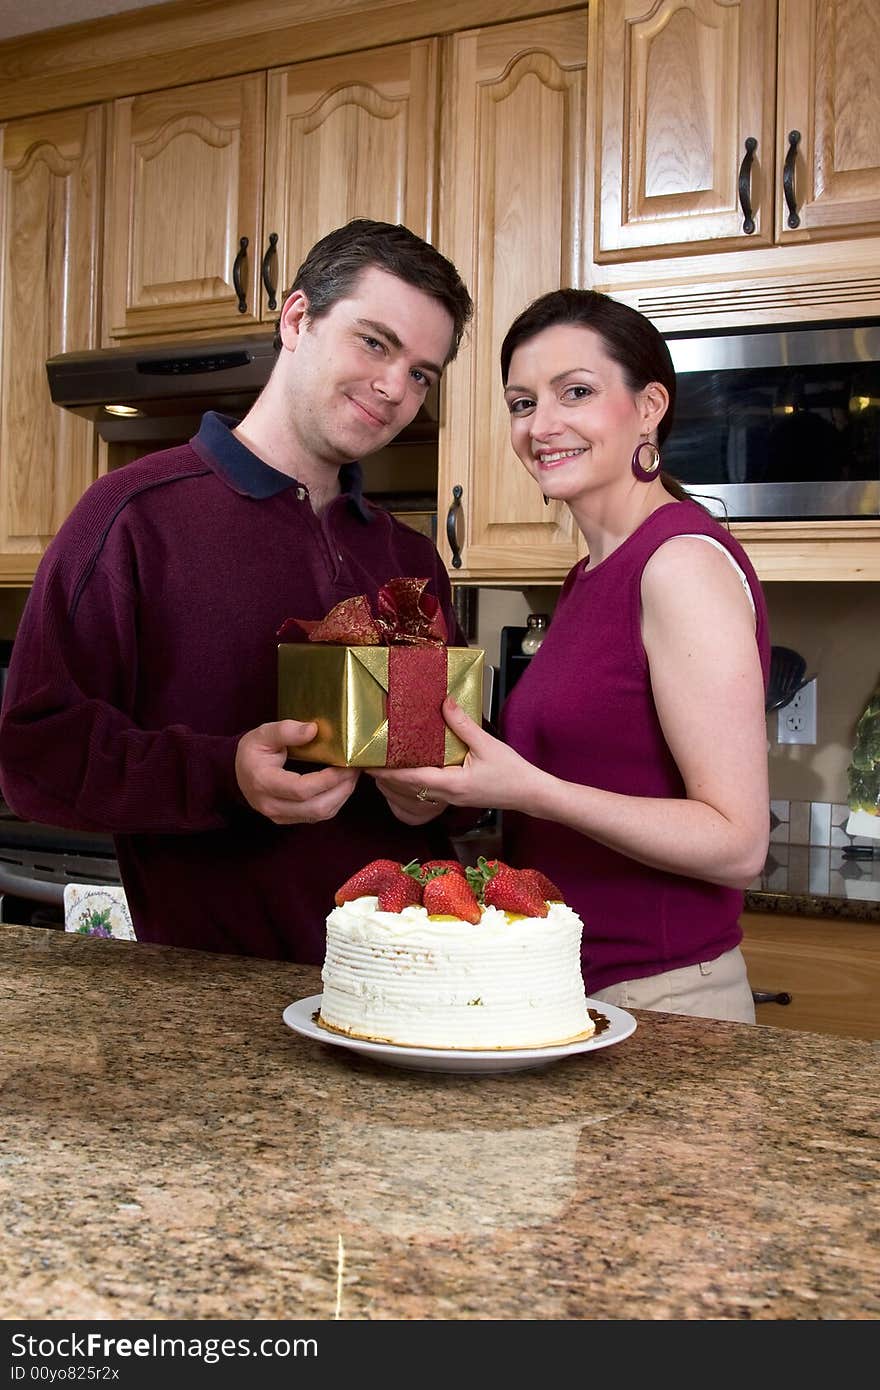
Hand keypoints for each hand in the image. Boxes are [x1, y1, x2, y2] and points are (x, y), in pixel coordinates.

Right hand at [235, 719, 358, 824]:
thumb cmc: (252, 751)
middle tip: (355, 769)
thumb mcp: (264, 733)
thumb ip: (286, 730)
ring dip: (342, 796)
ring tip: (352, 775)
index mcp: (263, 782)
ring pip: (319, 814)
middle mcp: (271, 805)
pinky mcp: (288, 819)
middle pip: (315, 807)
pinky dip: (334, 801)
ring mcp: (280, 816)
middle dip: (342, 789)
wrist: (237, 772)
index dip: (328, 779)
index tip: (345, 764)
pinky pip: (317, 816)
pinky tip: (341, 785)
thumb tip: (312, 730)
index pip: (301, 789)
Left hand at [369, 697, 542, 815]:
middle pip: (407, 788)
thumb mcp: (486, 744)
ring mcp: (450, 799)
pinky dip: (414, 781)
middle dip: (386, 777)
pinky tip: (411, 769)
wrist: (530, 794)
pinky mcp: (456, 797)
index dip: (386, 772)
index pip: (410, 778)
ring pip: (416, 792)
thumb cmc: (512, 773)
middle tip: (368, 761)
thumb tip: (445, 703)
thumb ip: (462, 724)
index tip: (368, 764)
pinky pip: (428, 791)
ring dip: (398, 780)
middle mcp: (447, 795)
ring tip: (382, 765)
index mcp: (451, 784)